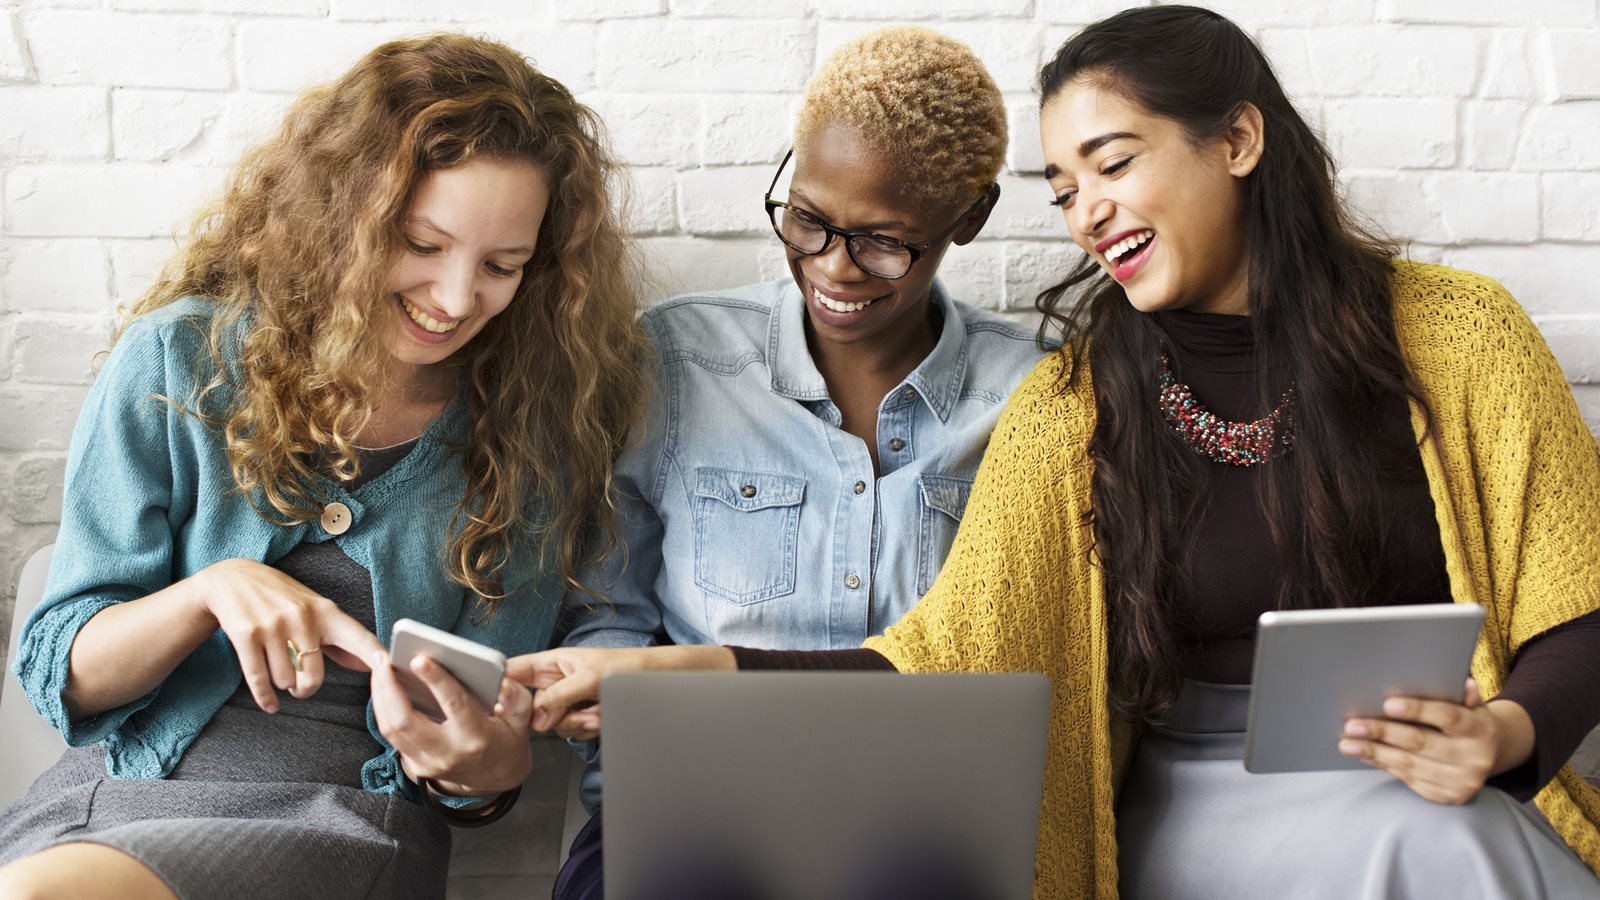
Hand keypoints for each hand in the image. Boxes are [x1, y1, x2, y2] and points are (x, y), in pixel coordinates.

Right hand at [194, 558, 386, 712]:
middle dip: (306, 688)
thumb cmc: (282, 600)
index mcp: (326, 611)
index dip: (375, 655)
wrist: (232, 580)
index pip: (358, 637)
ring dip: (283, 685)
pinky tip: (270, 704)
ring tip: (280, 672)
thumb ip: (342, 641)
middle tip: (299, 685)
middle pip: (314, 676)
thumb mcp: (315, 612)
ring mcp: (273, 625)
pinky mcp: (246, 635)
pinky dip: (265, 698)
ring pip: (285, 680)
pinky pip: (259, 680)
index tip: (391, 671)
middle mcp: (302, 617)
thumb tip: (371, 665)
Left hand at [371, 652, 534, 795]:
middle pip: (404, 721)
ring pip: (390, 728)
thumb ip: (515, 698)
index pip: (453, 706)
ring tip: (378, 666)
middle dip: (389, 687)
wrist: (495, 777)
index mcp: (476, 738)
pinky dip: (383, 707)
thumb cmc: (507, 739)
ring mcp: (427, 763)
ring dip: (380, 694)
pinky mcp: (414, 765)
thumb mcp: (522, 719)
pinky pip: (391, 734)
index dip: (436, 681)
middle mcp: (446, 753)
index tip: (420, 659)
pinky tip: (383, 685)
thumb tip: (502, 682)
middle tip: (382, 658)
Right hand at [506, 645, 735, 739]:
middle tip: (580, 709)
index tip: (496, 702)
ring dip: (578, 722)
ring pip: (553, 725)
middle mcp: (557, 683)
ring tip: (600, 709)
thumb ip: (559, 697)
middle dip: (556, 713)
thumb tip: (535, 719)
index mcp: (553, 662)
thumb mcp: (591, 678)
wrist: (662, 683)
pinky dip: (589, 729)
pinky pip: (572, 733)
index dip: (500, 685)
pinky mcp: (583, 719)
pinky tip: (605, 717)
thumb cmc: (630, 668)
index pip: (514, 671)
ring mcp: (569, 703)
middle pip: (532, 708)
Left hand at [1339, 678, 1534, 803]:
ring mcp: (1461, 782)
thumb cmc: (1469, 719)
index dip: (1417, 709)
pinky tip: (1365, 755)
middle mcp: (1475, 759)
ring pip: (1409, 764)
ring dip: (1374, 752)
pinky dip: (1383, 765)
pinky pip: (1408, 778)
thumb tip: (1463, 683)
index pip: (1448, 716)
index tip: (1387, 703)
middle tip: (1352, 725)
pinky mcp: (1447, 796)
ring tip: (1347, 743)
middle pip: (1421, 743)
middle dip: (1382, 732)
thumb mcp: (1471, 705)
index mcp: (1481, 729)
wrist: (1490, 754)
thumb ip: (1464, 695)